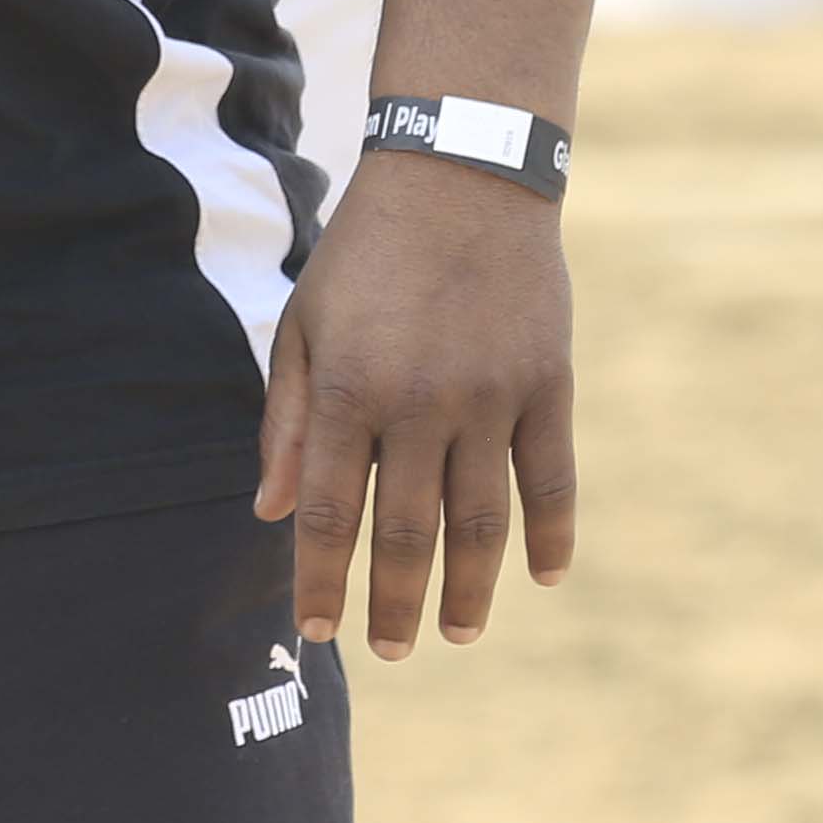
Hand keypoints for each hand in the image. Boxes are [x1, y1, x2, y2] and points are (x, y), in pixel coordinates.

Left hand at [256, 150, 573, 659]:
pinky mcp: (547, 384)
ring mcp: (491, 396)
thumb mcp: (306, 322)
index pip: (330, 513)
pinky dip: (550, 535)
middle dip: (393, 604)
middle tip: (388, 650)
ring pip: (481, 522)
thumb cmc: (367, 254)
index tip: (318, 632)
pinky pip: (551, 479)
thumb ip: (288, 420)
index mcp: (348, 386)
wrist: (462, 172)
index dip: (322, 580)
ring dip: (469, 590)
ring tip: (458, 632)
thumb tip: (272, 512)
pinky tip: (540, 577)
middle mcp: (420, 401)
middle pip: (407, 533)